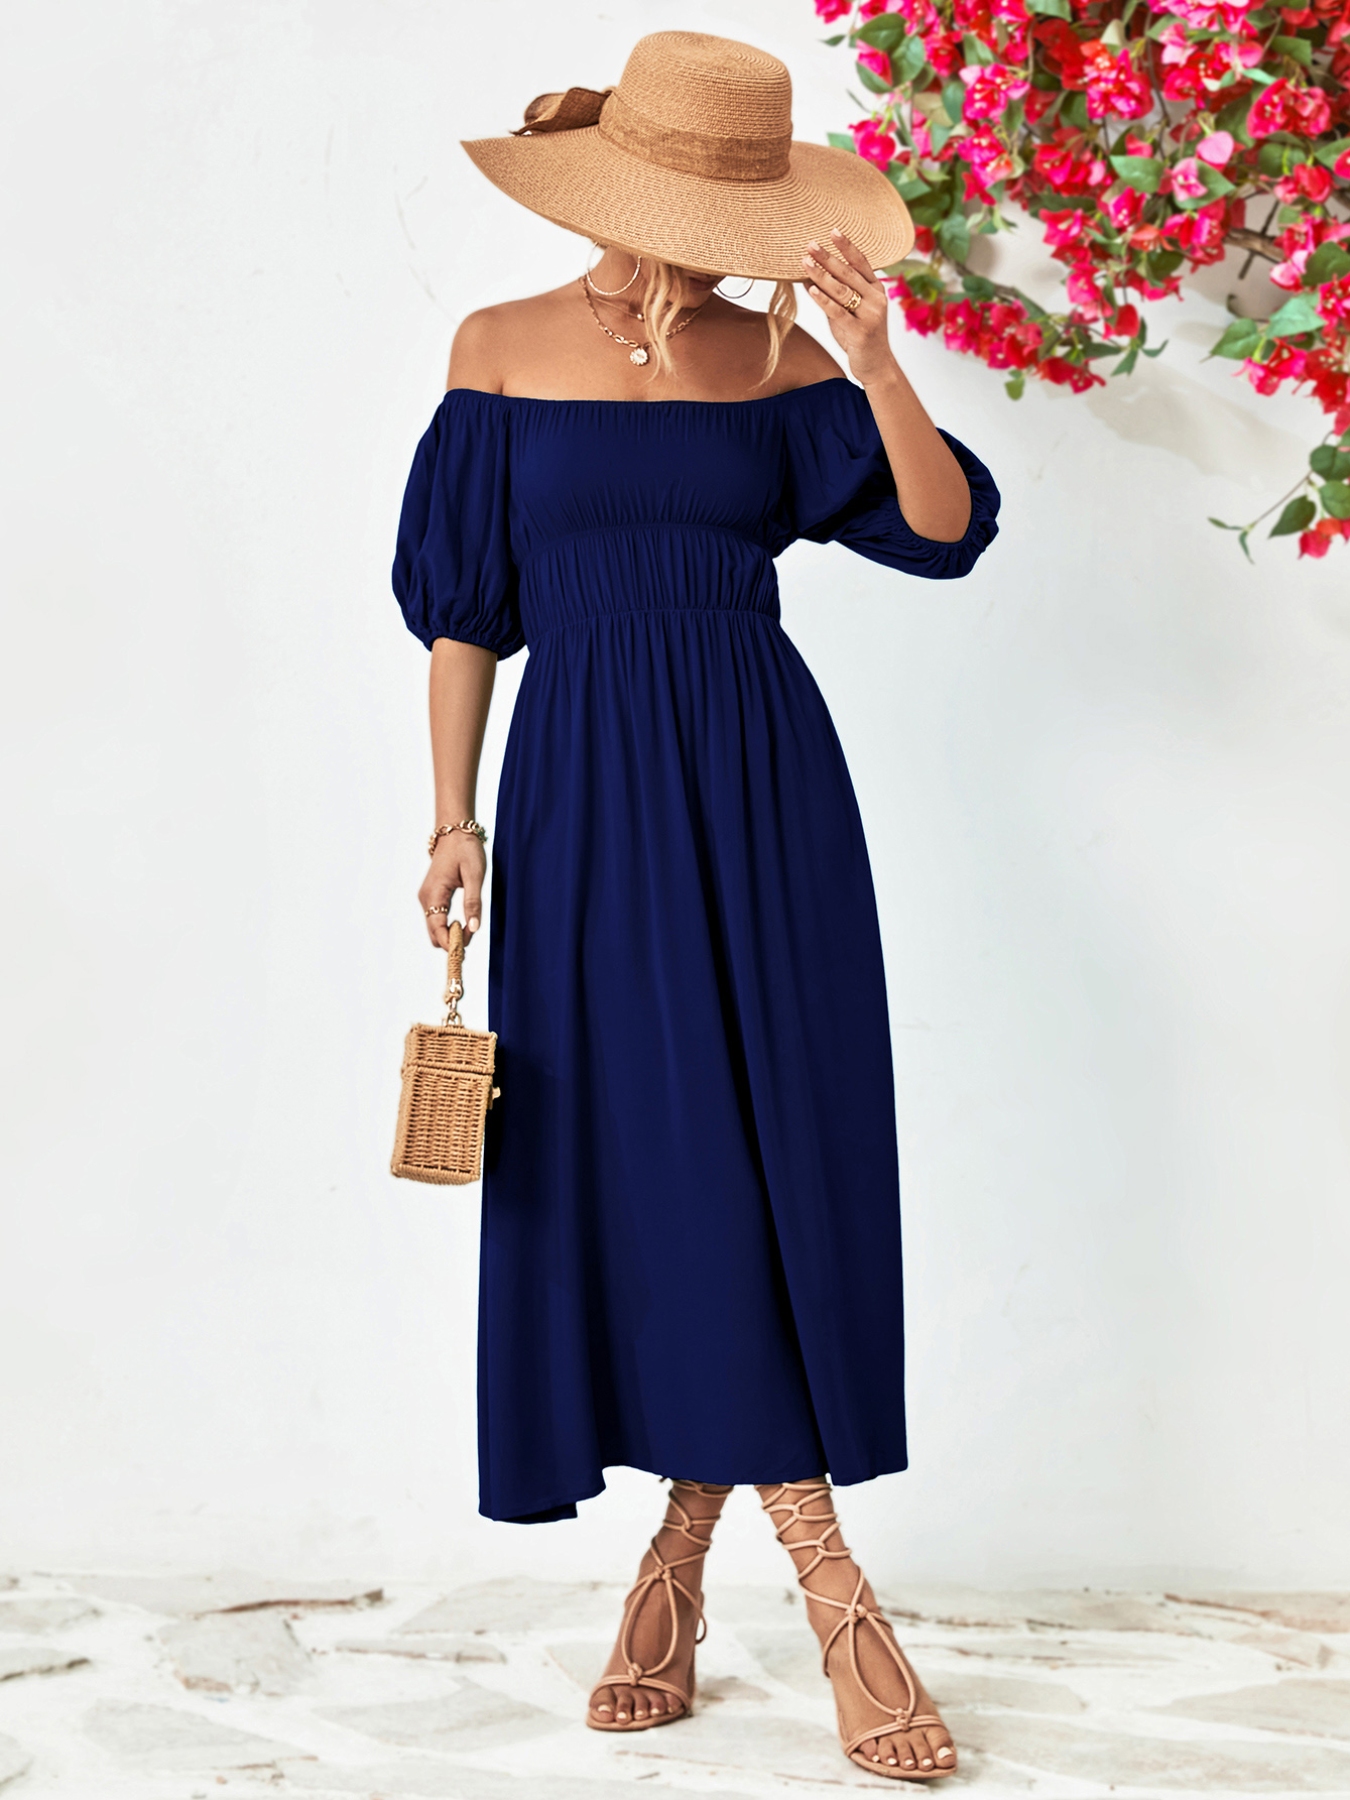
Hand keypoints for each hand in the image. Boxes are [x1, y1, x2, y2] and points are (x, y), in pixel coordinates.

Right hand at [418, 834, 485, 950]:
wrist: (455, 832)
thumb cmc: (466, 850)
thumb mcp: (475, 875)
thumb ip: (473, 902)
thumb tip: (474, 928)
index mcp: (434, 894)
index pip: (437, 929)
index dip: (450, 944)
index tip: (465, 951)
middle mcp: (426, 898)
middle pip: (434, 934)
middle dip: (451, 942)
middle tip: (472, 939)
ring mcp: (427, 897)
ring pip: (435, 928)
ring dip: (450, 934)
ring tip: (470, 929)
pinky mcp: (431, 896)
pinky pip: (437, 919)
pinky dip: (448, 926)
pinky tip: (464, 922)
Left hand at [801, 227, 897, 388]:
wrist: (875, 365)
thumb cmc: (859, 336)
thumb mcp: (847, 312)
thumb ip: (832, 296)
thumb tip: (808, 277)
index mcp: (876, 289)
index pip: (861, 262)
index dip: (847, 246)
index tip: (832, 231)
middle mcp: (876, 299)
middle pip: (848, 273)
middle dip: (828, 258)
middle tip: (810, 244)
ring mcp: (870, 315)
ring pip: (842, 290)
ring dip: (821, 275)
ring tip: (805, 262)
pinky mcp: (861, 332)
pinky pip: (839, 312)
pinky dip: (823, 300)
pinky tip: (811, 289)